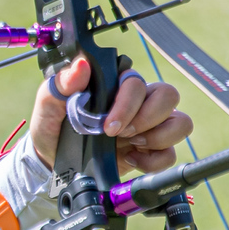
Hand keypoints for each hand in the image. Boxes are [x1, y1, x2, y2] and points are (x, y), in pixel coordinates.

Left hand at [30, 58, 192, 173]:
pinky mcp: (151, 151)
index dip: (128, 104)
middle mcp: (138, 102)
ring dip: (159, 137)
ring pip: (180, 122)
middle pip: (168, 96)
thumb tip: (81, 67)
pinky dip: (154, 161)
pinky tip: (131, 159)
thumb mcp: (48, 105)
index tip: (108, 126)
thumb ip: (61, 84)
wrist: (53, 162)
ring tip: (132, 146)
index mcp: (115, 85)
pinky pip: (172, 153)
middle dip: (147, 118)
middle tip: (121, 134)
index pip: (137, 82)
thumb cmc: (53, 128)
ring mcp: (148, 126)